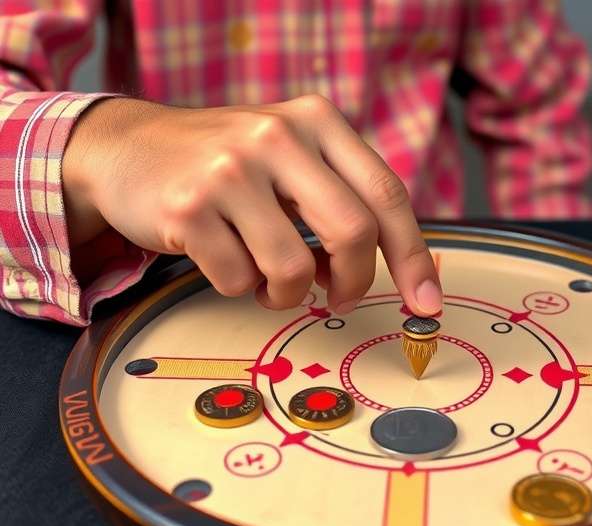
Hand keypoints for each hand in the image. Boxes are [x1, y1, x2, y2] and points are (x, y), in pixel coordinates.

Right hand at [63, 95, 441, 314]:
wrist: (128, 149)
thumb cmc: (227, 165)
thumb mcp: (291, 157)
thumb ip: (341, 198)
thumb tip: (390, 271)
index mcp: (317, 121)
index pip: (386, 194)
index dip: (412, 256)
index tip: (427, 302)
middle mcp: (277, 135)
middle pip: (353, 232)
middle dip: (353, 282)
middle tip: (337, 298)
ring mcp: (229, 170)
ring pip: (294, 268)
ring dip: (285, 292)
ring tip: (267, 278)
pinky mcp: (187, 208)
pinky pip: (238, 280)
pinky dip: (239, 286)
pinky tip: (223, 259)